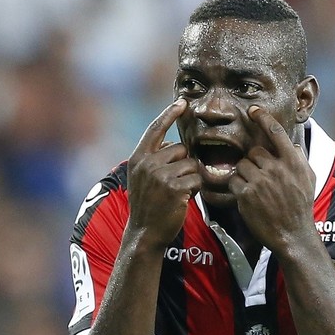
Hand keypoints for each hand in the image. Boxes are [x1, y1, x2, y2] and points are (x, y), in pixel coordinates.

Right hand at [127, 99, 200, 247]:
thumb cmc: (148, 205)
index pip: (156, 129)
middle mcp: (147, 163)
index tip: (182, 102)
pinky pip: (196, 178)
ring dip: (190, 178)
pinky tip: (183, 199)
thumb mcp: (142, 178)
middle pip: (180, 149)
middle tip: (173, 184)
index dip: (169, 114)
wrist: (145, 232)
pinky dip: (194, 189)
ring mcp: (161, 175)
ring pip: (190, 164)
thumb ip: (154, 159)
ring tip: (177, 193)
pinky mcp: (175, 187)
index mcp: (138, 158)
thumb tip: (174, 146)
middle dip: (183, 164)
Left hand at [229, 107, 315, 250]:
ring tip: (255, 188)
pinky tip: (248, 197)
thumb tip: (292, 144)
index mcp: (293, 162)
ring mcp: (260, 181)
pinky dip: (238, 187)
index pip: (276, 132)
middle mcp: (276, 169)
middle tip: (260, 176)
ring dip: (245, 174)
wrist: (293, 234)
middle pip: (254, 152)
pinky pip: (234, 180)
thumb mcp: (308, 179)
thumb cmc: (301, 206)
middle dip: (254, 162)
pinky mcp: (246, 194)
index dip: (263, 118)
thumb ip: (299, 159)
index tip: (254, 110)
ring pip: (242, 165)